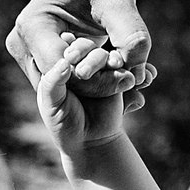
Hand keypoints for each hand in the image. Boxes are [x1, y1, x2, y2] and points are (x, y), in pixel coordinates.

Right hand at [8, 0, 156, 107]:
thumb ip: (130, 33)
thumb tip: (139, 70)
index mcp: (31, 26)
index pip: (63, 71)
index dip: (98, 79)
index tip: (131, 74)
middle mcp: (22, 43)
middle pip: (63, 82)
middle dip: (100, 84)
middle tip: (136, 79)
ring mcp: (29, 52)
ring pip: (68, 84)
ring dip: (101, 84)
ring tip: (133, 74)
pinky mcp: (43, 55)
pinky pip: (71, 78)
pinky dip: (97, 78)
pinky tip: (124, 70)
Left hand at [36, 32, 146, 159]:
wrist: (89, 142)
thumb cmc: (63, 123)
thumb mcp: (51, 105)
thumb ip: (52, 83)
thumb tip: (63, 62)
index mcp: (62, 64)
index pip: (67, 48)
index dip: (74, 49)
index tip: (73, 58)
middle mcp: (82, 61)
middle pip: (91, 49)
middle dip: (96, 58)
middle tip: (102, 63)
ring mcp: (102, 69)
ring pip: (111, 58)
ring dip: (117, 60)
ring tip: (118, 66)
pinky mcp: (120, 78)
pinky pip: (129, 72)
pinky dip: (135, 74)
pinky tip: (138, 79)